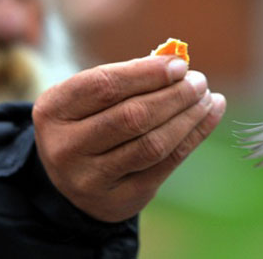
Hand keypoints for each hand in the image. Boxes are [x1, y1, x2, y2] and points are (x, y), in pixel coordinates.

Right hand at [32, 55, 225, 221]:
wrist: (71, 181)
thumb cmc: (88, 123)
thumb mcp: (89, 99)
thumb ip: (127, 79)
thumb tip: (178, 64)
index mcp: (53, 110)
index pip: (104, 85)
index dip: (146, 73)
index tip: (179, 65)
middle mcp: (66, 147)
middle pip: (132, 117)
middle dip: (174, 96)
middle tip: (199, 82)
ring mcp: (91, 178)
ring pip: (152, 144)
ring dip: (188, 117)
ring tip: (207, 98)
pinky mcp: (120, 199)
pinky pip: (166, 164)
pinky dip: (194, 136)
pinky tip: (210, 115)